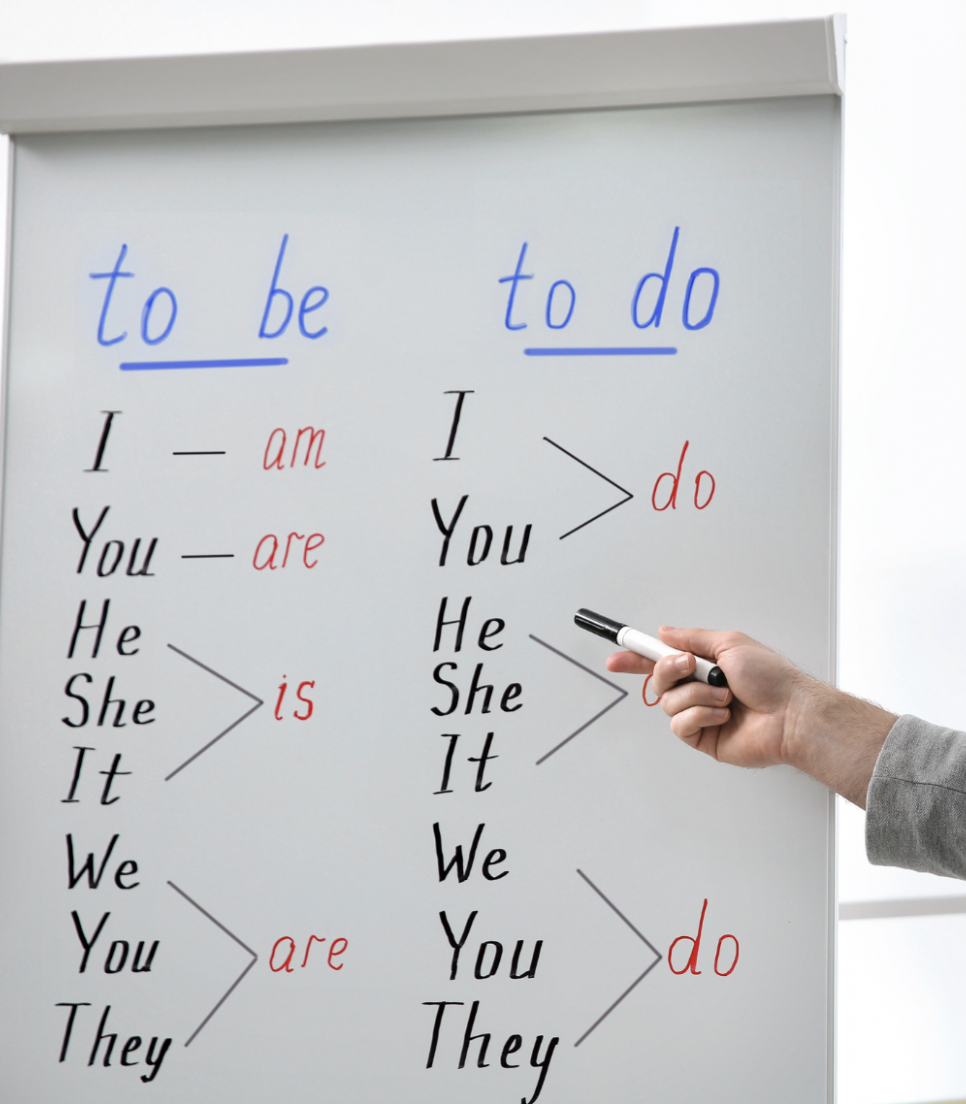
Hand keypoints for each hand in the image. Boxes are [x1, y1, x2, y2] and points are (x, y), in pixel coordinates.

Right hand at [606, 627, 896, 807]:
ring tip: (724, 696)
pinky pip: (680, 725)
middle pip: (658, 679)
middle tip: (688, 666)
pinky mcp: (703, 737)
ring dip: (696, 695)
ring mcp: (700, 713)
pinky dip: (701, 715)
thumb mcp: (730, 643)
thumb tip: (665, 633)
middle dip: (668, 670)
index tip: (617, 653)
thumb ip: (692, 638)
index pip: (662, 659)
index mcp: (704, 664)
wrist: (792, 714)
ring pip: (668, 702)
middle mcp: (699, 688)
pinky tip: (723, 715)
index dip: (637, 656)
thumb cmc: (772, 679)